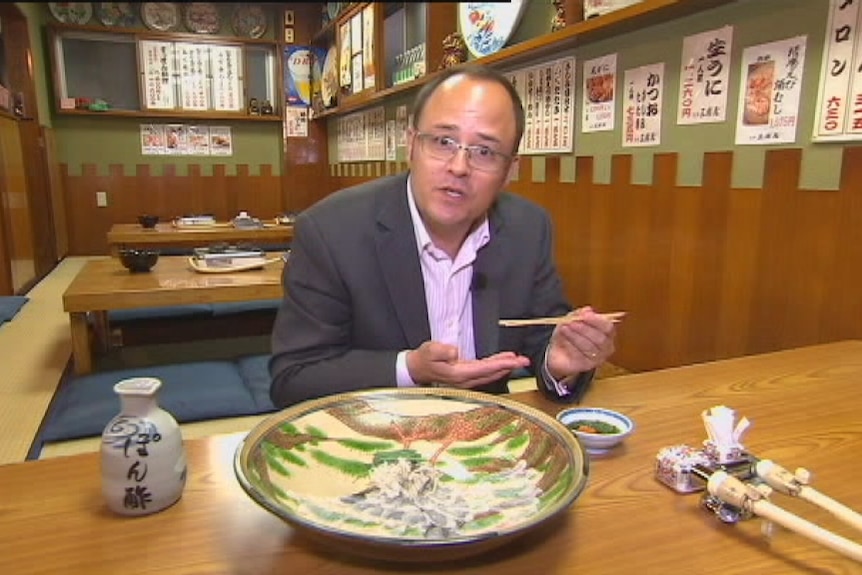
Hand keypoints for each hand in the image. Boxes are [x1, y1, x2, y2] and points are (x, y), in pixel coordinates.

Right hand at [406, 341, 529, 388]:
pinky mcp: (467, 376)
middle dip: (509, 367)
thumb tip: (455, 351)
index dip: (500, 364)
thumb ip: (441, 350)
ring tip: (518, 360)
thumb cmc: (424, 358)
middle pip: (492, 373)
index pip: (484, 368)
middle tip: (525, 361)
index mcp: (459, 374)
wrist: (417, 368)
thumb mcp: (429, 350)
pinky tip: (504, 362)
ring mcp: (467, 379)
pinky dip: (497, 367)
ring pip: (491, 374)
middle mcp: (466, 379)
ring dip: (505, 367)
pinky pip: (486, 372)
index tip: (514, 360)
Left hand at [546, 306, 616, 379]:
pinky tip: (563, 341)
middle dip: (584, 329)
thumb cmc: (569, 334)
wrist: (558, 352)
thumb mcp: (572, 320)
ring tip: (564, 328)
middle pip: (600, 339)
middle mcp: (606, 347)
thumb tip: (587, 310)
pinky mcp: (587, 366)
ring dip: (575, 336)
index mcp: (607, 333)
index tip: (585, 315)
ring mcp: (598, 358)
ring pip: (589, 347)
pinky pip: (579, 356)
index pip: (608, 327)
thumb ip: (579, 314)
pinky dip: (570, 347)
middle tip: (571, 322)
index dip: (597, 321)